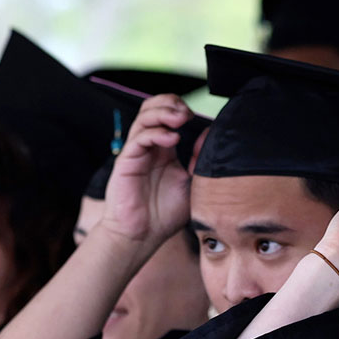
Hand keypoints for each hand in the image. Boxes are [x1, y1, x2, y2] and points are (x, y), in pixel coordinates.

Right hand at [100, 94, 192, 248]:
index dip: (179, 107)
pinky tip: (172, 138)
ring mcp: (136, 152)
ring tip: (180, 119)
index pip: (166, 113)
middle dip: (169, 103)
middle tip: (186, 113)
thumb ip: (199, 158)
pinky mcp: (127, 162)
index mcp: (163, 148)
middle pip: (151, 108)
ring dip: (163, 113)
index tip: (196, 116)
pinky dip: (155, 133)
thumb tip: (211, 133)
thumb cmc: (165, 213)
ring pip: (143, 118)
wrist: (143, 235)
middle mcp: (148, 146)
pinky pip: (139, 138)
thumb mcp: (192, 183)